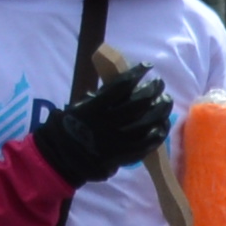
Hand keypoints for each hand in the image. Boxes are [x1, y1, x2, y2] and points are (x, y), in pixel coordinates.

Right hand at [37, 58, 172, 186]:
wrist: (61, 158)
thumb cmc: (70, 127)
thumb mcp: (79, 106)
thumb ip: (101, 96)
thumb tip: (126, 83)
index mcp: (94, 109)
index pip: (121, 87)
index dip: (137, 74)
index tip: (146, 67)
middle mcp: (106, 125)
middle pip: (139, 105)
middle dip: (153, 91)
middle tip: (158, 84)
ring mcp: (116, 142)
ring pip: (147, 125)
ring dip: (160, 111)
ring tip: (164, 102)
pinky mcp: (122, 157)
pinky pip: (145, 145)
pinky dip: (157, 135)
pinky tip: (161, 126)